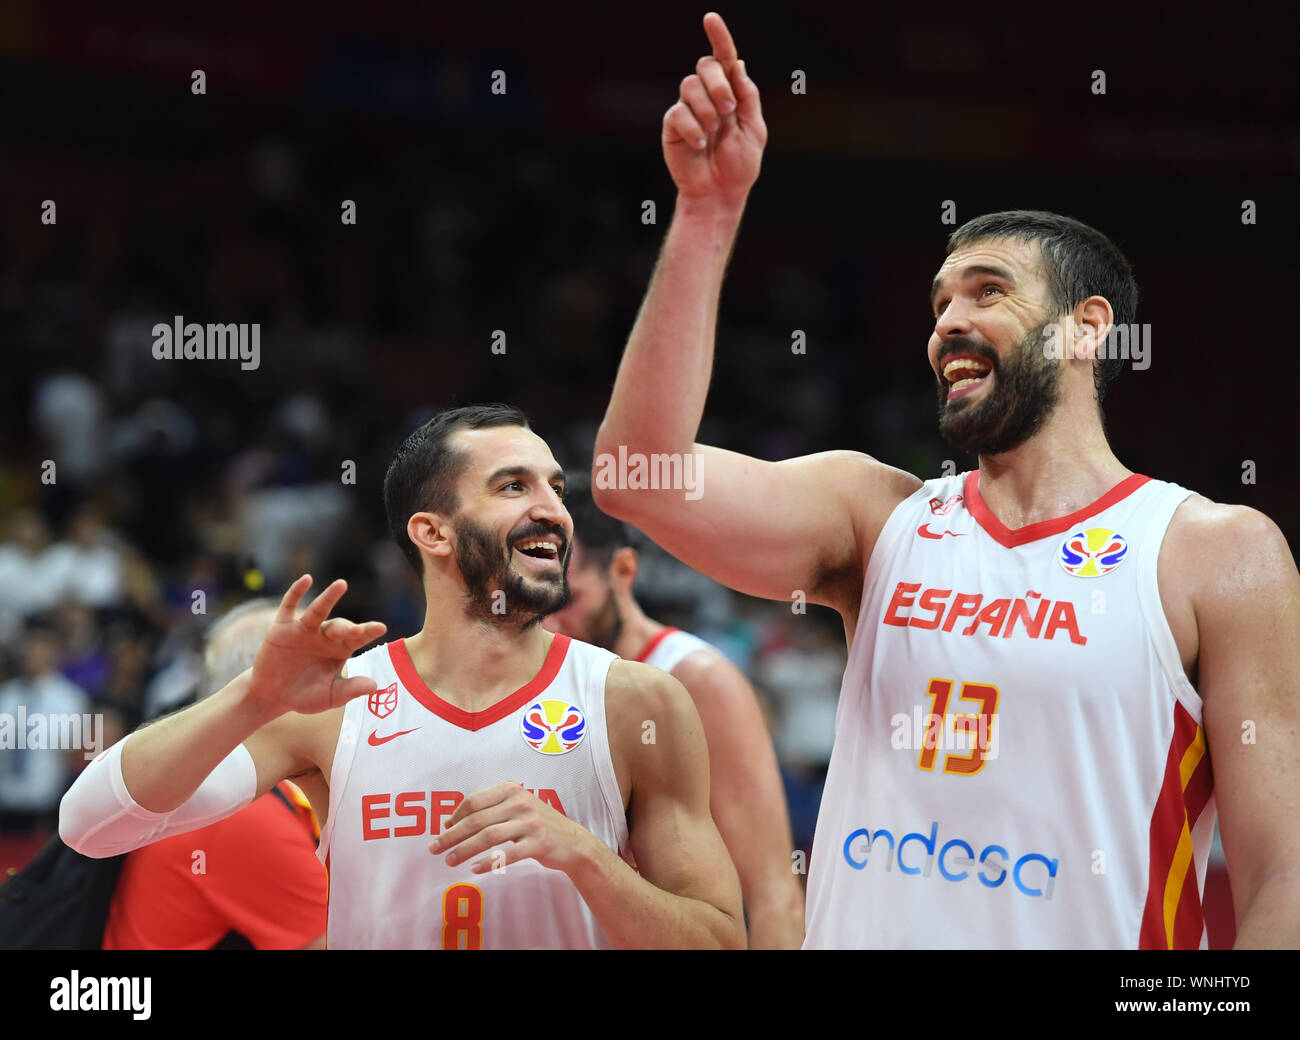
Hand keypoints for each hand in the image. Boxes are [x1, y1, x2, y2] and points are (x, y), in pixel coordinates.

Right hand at [247, 575, 387, 717]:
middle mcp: (324, 635)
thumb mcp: (329, 696)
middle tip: (356, 631)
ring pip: (318, 610)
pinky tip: (306, 580)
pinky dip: (296, 592)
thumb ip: (350, 690)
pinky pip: (289, 606)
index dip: (368, 631)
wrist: (272, 696)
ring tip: (341, 584)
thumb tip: (375, 686)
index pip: (358, 637)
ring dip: (329, 597)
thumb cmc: (304, 695)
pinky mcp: (282, 627)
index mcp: (340, 649)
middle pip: (339, 626)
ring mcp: (304, 629)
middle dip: (347, 628)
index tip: (381, 628)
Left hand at [430, 782, 597, 875]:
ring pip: (487, 837)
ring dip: (464, 850)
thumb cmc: (537, 825)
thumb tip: (451, 823)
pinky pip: (506, 854)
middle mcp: (520, 802)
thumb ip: (489, 810)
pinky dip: (488, 863)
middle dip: (451, 835)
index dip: (454, 816)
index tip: (443, 829)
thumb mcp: (517, 808)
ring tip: (449, 862)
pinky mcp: (538, 843)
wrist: (573, 842)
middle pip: (476, 820)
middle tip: (434, 849)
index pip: (473, 801)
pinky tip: (475, 870)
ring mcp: (530, 822)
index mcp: (511, 789)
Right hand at [662, 12, 766, 204]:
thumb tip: (737, 63)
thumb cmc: (738, 166)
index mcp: (729, 94)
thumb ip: (747, 96)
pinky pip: (678, 113)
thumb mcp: (754, 130)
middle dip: (719, 85)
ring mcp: (688, 110)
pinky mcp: (672, 126)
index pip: (723, 59)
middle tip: (729, 111)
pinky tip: (700, 145)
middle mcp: (707, 97)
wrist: (720, 194)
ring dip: (707, 109)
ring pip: (690, 87)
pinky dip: (693, 129)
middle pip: (705, 66)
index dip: (719, 37)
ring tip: (714, 133)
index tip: (711, 18)